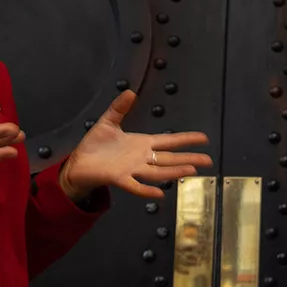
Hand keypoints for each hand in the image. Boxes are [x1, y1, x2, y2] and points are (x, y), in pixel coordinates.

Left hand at [57, 90, 212, 203]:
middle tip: (208, 160)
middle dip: (189, 158)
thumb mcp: (108, 122)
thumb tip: (130, 92)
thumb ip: (120, 108)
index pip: (169, 141)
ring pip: (158, 172)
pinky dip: (146, 191)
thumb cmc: (94, 146)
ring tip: (192, 170)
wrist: (78, 163)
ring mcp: (132, 169)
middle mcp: (141, 158)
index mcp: (142, 144)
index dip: (186, 139)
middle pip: (170, 158)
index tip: (203, 138)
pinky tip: (159, 194)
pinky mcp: (119, 178)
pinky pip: (135, 186)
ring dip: (174, 172)